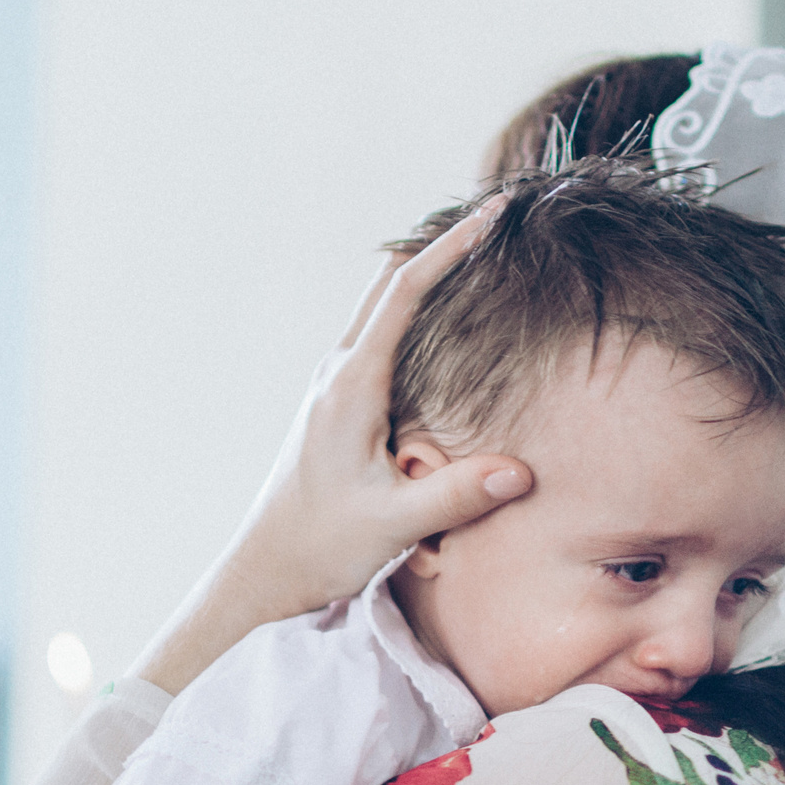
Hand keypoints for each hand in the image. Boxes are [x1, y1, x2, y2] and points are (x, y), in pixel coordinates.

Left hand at [132, 202, 531, 694]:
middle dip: (441, 245)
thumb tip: (520, 472)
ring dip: (425, 274)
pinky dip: (413, 311)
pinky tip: (442, 317)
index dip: (452, 247)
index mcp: (351, 384)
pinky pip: (379, 339)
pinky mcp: (337, 406)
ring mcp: (333, 387)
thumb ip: (456, 494)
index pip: (405, 292)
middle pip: (391, 284)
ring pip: (381, 308)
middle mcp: (337, 373)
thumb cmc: (319, 547)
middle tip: (494, 216)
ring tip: (477, 250)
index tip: (492, 213)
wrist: (264, 571)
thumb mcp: (393, 524)